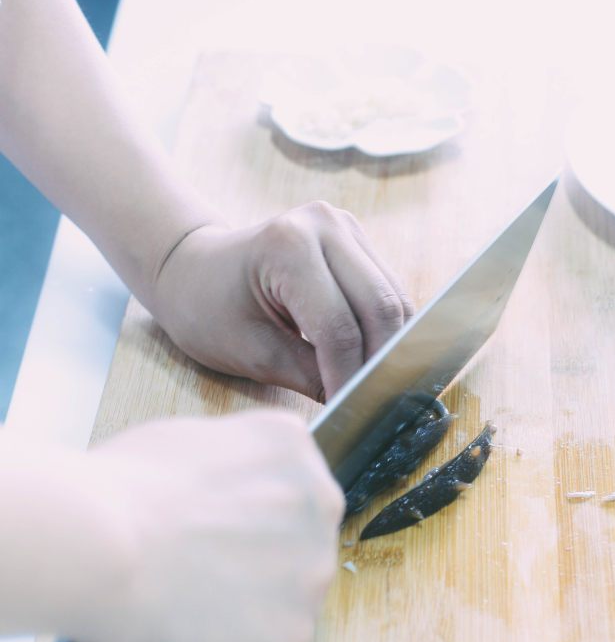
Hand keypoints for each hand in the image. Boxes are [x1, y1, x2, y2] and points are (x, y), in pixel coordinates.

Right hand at [70, 409, 343, 641]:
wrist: (104, 546)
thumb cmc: (119, 494)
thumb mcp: (181, 444)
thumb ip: (218, 474)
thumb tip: (199, 508)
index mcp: (291, 452)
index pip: (277, 496)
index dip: (232, 529)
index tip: (197, 547)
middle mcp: (318, 510)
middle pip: (282, 555)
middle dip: (232, 578)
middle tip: (175, 593)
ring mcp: (310, 575)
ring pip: (266, 615)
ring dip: (218, 634)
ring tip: (156, 640)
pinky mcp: (290, 637)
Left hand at [149, 202, 412, 401]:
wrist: (192, 270)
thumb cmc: (208, 310)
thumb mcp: (253, 353)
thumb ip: (313, 377)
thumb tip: (361, 405)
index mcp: (288, 247)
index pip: (339, 327)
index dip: (351, 377)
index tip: (353, 416)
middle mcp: (325, 225)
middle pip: (380, 308)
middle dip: (380, 363)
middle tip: (375, 408)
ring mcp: (345, 227)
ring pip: (394, 300)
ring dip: (390, 347)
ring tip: (376, 388)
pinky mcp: (357, 240)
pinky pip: (388, 292)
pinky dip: (386, 330)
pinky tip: (373, 360)